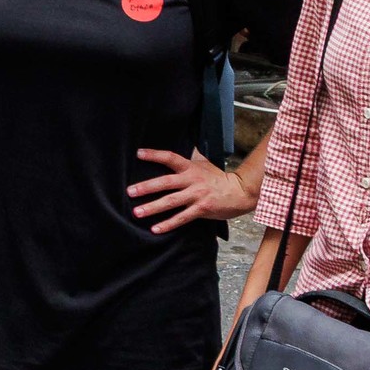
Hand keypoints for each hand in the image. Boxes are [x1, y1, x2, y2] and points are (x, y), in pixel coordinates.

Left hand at [129, 149, 255, 233]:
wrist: (239, 192)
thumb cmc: (219, 178)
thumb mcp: (205, 163)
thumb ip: (192, 155)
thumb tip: (186, 141)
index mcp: (191, 168)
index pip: (170, 158)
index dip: (154, 155)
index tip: (138, 154)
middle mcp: (192, 180)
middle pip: (166, 182)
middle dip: (146, 187)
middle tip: (130, 191)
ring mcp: (196, 195)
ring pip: (171, 202)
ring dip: (153, 207)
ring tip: (137, 212)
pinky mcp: (201, 209)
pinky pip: (182, 217)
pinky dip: (168, 224)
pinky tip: (155, 229)